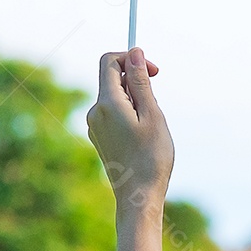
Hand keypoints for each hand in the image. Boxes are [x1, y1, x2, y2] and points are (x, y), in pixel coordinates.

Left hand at [86, 47, 174, 209]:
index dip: (132, 58)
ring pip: (116, 95)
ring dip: (135, 99)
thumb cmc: (151, 157)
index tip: (154, 71)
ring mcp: (95, 125)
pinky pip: (113, 111)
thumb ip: (141, 81)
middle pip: (113, 77)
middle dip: (136, 81)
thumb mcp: (152, 114)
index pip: (110, 61)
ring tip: (150, 125)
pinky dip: (129, 112)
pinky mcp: (99, 136)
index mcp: (107, 103)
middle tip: (155, 105)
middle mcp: (95, 112)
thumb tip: (134, 53)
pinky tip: (142, 135)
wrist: (138, 197)